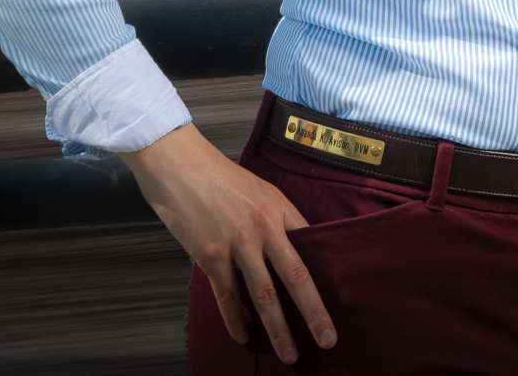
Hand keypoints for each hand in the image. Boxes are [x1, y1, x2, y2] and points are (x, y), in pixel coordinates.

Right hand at [120, 124, 335, 362]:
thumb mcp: (260, 190)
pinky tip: (244, 336)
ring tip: (289, 353)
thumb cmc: (219, 176)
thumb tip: (294, 251)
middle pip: (295, 278)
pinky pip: (228, 296)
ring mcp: (237, 244)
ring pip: (263, 295)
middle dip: (313, 313)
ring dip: (277, 329)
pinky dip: (236, 320)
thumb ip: (279, 220)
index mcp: (280, 209)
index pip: (311, 249)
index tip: (338, 302)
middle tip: (327, 339)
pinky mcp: (210, 256)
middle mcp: (263, 228)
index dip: (325, 278)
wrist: (180, 165)